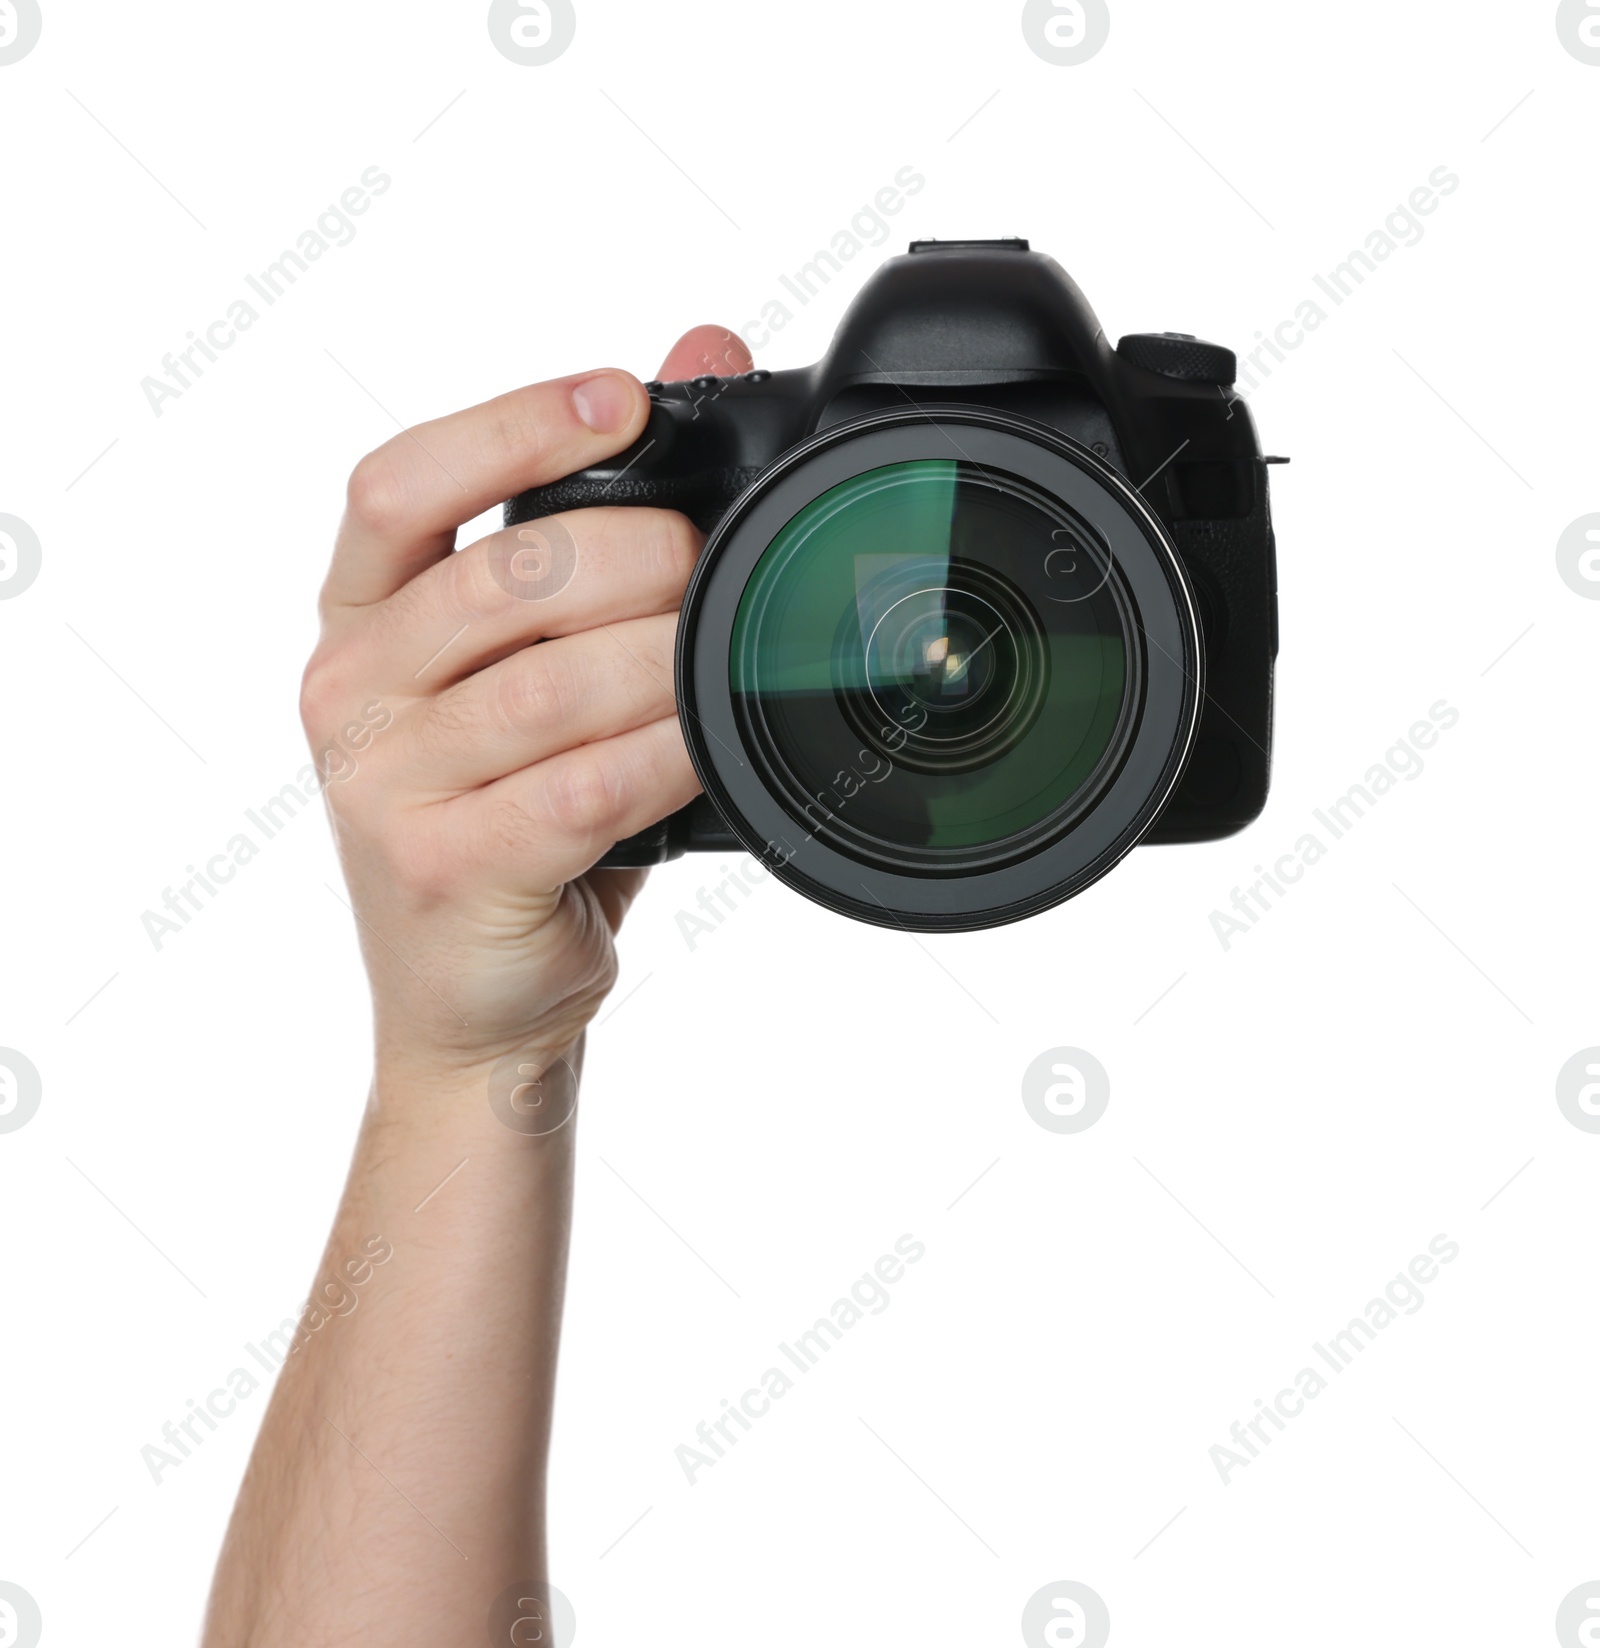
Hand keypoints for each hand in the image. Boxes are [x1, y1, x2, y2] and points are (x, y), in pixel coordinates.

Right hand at [301, 326, 752, 1084]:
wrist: (472, 1000)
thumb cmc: (514, 820)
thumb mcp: (537, 666)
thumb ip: (600, 520)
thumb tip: (704, 349)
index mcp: (360, 619)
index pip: (400, 482)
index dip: (513, 424)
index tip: (622, 397)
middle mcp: (352, 690)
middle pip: (502, 576)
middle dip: (640, 558)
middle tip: (710, 571)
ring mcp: (383, 784)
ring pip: (551, 684)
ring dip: (667, 660)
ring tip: (728, 656)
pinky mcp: (444, 867)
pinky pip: (582, 784)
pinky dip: (666, 753)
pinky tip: (710, 741)